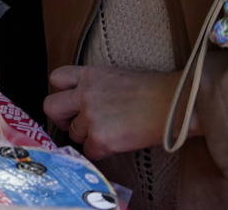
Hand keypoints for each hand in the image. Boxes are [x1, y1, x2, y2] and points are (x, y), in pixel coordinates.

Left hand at [43, 64, 189, 159]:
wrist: (177, 103)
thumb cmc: (156, 90)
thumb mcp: (118, 76)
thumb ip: (97, 85)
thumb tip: (89, 101)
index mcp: (89, 74)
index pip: (56, 78)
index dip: (61, 91)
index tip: (71, 101)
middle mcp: (85, 94)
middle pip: (51, 107)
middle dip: (61, 118)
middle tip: (74, 124)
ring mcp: (91, 117)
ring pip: (73, 134)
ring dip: (87, 137)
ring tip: (108, 134)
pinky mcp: (102, 139)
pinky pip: (90, 151)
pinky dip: (101, 152)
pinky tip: (116, 146)